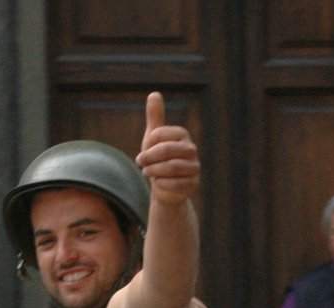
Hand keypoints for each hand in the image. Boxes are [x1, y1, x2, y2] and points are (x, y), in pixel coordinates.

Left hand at [135, 91, 198, 205]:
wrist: (166, 187)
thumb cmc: (159, 159)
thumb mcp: (154, 138)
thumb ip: (155, 117)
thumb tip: (154, 93)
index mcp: (181, 134)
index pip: (159, 134)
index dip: (147, 144)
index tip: (143, 151)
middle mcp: (191, 149)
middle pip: (166, 151)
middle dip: (149, 158)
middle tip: (140, 162)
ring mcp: (194, 167)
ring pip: (171, 167)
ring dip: (153, 171)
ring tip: (146, 172)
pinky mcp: (193, 184)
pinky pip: (177, 184)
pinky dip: (162, 184)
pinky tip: (157, 183)